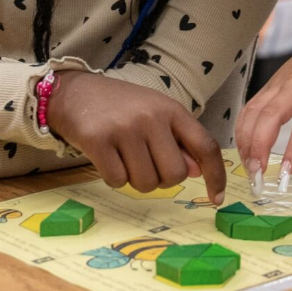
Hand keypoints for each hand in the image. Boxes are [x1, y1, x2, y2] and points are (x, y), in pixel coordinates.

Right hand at [45, 71, 227, 202]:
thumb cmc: (120, 107)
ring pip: (146, 183)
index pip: (205, 146)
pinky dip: (113, 178)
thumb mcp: (155, 115)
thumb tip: (196, 171)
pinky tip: (107, 157)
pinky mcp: (98, 140)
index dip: (215, 175)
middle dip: (162, 179)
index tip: (217, 198)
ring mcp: (124, 128)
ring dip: (135, 179)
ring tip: (124, 157)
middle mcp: (151, 117)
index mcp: (172, 110)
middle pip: (174, 174)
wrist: (74, 92)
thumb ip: (178, 141)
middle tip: (145, 162)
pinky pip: (118, 181)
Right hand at [234, 35, 291, 181]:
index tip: (287, 172)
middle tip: (257, 174)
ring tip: (250, 168)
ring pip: (254, 112)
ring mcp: (278, 84)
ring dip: (246, 141)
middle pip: (269, 116)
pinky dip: (242, 129)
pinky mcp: (267, 86)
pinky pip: (249, 108)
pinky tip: (244, 149)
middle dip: (259, 146)